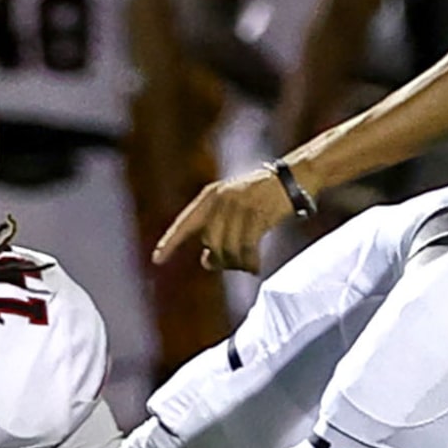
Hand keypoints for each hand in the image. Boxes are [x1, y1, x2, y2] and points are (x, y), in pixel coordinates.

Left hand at [153, 168, 295, 274]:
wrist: (290, 180)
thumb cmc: (260, 198)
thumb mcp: (233, 209)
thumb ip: (216, 231)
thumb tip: (205, 263)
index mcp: (209, 197)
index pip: (185, 223)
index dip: (170, 243)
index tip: (157, 260)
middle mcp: (220, 200)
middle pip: (211, 243)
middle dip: (220, 260)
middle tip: (233, 265)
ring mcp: (240, 206)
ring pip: (228, 248)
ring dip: (237, 263)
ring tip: (247, 266)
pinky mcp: (258, 215)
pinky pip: (248, 249)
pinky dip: (250, 262)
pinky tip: (255, 267)